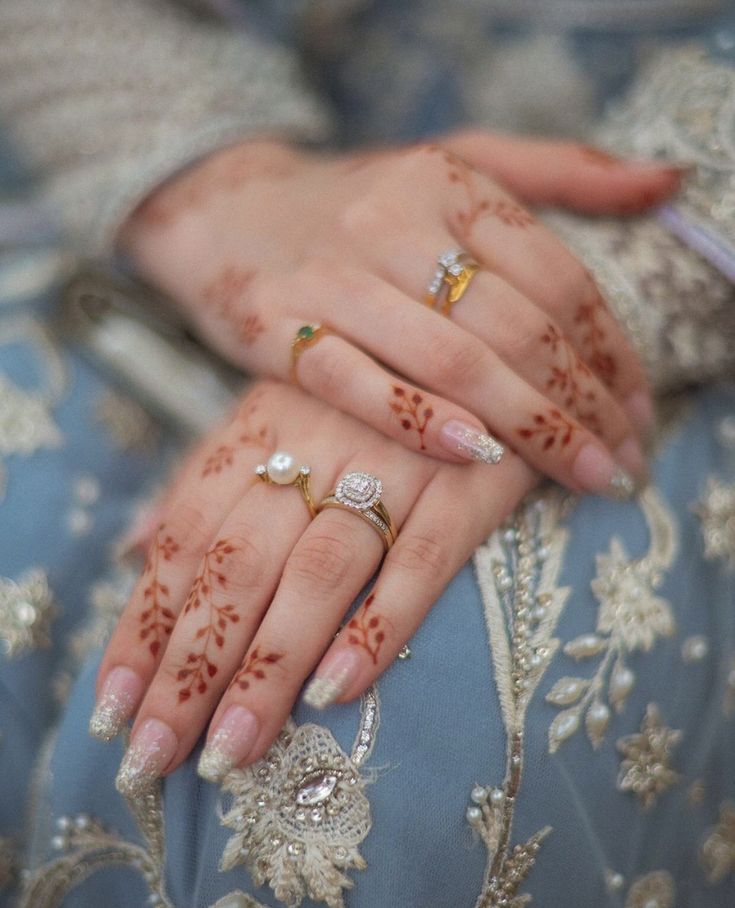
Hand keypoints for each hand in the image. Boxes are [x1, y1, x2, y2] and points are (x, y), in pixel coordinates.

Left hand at [90, 380, 537, 788]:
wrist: (480, 333)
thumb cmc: (366, 390)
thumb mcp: (275, 413)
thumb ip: (209, 479)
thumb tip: (133, 543)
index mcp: (260, 426)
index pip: (184, 533)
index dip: (145, 620)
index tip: (111, 704)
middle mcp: (315, 444)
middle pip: (238, 563)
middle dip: (191, 664)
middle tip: (154, 754)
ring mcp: (393, 462)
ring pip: (319, 570)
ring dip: (271, 662)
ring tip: (232, 747)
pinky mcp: (465, 483)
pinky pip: (422, 558)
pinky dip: (381, 622)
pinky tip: (338, 690)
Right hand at [118, 132, 681, 497]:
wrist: (227, 210)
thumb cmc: (360, 202)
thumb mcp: (457, 163)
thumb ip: (559, 170)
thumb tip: (663, 184)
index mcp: (449, 183)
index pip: (557, 275)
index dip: (610, 349)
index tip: (637, 407)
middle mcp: (393, 224)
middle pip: (515, 326)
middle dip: (581, 403)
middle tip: (619, 460)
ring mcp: (332, 279)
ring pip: (450, 359)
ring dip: (525, 423)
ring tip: (576, 472)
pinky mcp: (278, 331)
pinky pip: (355, 383)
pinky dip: (418, 421)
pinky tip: (477, 457)